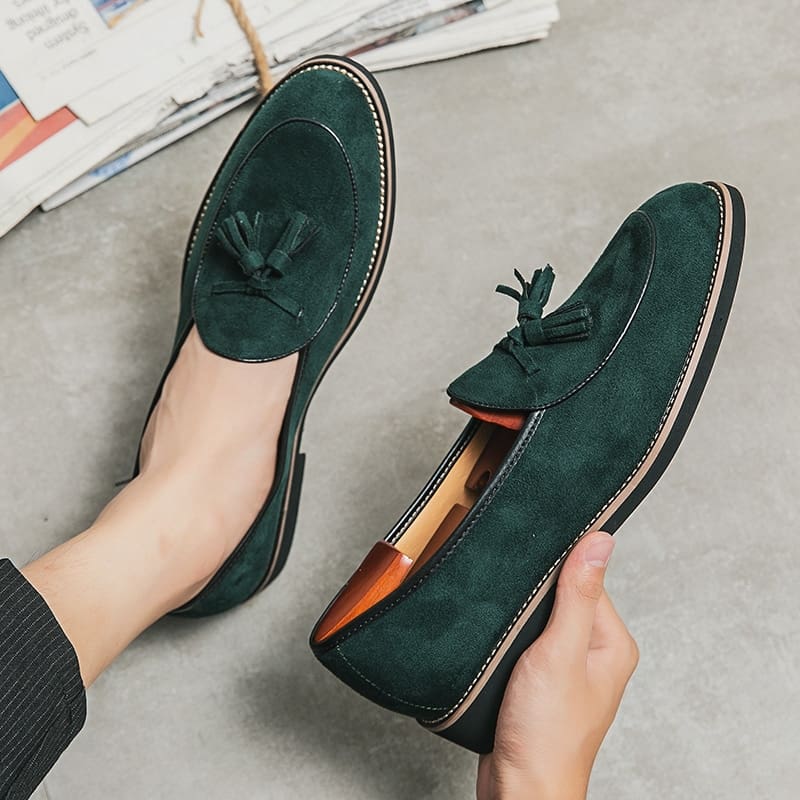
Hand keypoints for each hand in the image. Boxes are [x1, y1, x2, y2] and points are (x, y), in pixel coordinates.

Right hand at [477, 531, 637, 799]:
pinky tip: (501, 640)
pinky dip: (514, 636)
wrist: (521, 787)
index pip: (586, 579)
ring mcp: (570, 669)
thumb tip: (600, 541)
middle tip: (512, 596)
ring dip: (522, 615)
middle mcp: (596, 653)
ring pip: (543, 619)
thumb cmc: (547, 734)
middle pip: (564, 596)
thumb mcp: (560, 652)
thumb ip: (578, 595)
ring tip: (506, 622)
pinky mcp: (545, 681)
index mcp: (612, 643)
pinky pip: (531, 642)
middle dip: (535, 593)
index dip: (556, 566)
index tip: (529, 559)